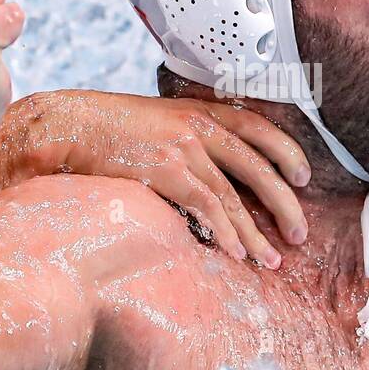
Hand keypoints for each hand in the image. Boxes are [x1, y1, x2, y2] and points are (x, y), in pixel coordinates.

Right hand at [0, 92, 311, 268]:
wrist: (65, 127)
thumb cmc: (106, 130)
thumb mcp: (156, 120)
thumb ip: (189, 137)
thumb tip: (213, 170)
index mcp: (199, 110)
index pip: (259, 127)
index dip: (287, 153)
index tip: (303, 178)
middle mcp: (197, 125)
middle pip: (258, 166)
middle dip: (285, 203)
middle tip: (300, 234)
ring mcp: (183, 147)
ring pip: (235, 196)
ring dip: (256, 233)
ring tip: (272, 260)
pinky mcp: (165, 170)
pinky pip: (207, 207)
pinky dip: (226, 232)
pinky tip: (237, 253)